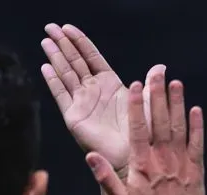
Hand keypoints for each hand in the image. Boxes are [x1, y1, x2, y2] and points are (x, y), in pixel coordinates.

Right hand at [40, 24, 159, 174]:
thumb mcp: (150, 104)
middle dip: (63, 44)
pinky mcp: (75, 117)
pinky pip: (61, 96)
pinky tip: (46, 67)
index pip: (91, 57)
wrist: (133, 157)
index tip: (67, 27)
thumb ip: (151, 84)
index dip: (80, 42)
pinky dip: (53, 82)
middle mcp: (94, 91)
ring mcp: (82, 103)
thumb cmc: (143, 133)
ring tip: (46, 41)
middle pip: (74, 62)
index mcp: (110, 84)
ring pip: (66, 74)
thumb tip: (161, 67)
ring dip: (56, 57)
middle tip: (50, 27)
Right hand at [86, 70, 204, 194]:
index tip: (134, 86)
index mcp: (142, 164)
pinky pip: (197, 143)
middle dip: (158, 96)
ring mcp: (181, 162)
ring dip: (177, 104)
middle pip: (160, 121)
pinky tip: (195, 109)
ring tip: (176, 83)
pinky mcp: (196, 168)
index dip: (137, 106)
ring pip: (179, 128)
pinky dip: (197, 126)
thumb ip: (105, 177)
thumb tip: (91, 156)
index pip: (138, 129)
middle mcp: (162, 158)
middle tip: (157, 74)